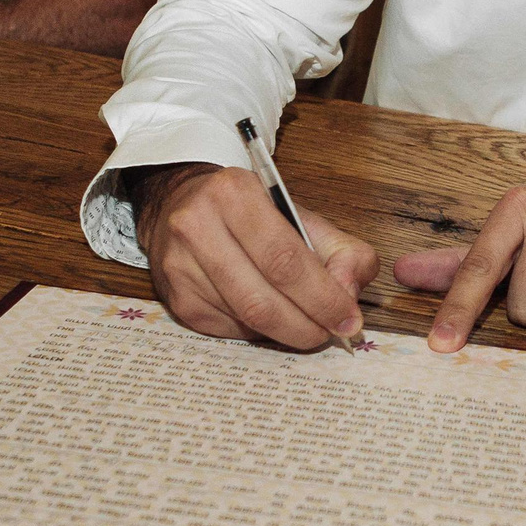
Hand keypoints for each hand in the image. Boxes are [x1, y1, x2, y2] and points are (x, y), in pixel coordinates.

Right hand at [133, 162, 376, 349]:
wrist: (186, 206)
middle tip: (331, 332)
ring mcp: (181, 266)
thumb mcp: (304, 216)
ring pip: (246, 320)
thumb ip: (343, 251)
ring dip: (286, 331)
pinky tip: (271, 317)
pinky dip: (260, 332)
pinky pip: (230, 330)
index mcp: (234, 194)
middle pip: (261, 299)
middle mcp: (197, 226)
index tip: (348, 318)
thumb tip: (348, 296)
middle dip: (306, 324)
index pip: (285, 258)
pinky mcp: (177, 299)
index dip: (322, 296)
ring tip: (307, 324)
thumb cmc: (253, 214)